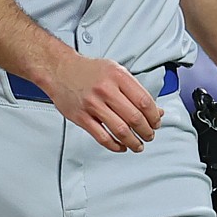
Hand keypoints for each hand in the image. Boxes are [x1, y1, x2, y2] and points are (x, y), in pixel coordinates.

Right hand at [40, 52, 161, 152]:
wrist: (60, 70)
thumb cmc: (89, 71)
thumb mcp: (116, 71)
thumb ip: (135, 90)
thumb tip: (155, 111)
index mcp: (117, 76)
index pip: (144, 101)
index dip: (154, 116)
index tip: (156, 122)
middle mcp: (105, 90)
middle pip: (134, 118)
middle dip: (146, 131)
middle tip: (149, 135)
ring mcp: (92, 104)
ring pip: (120, 130)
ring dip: (133, 142)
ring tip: (138, 145)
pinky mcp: (81, 117)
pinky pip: (102, 137)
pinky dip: (115, 146)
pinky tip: (121, 146)